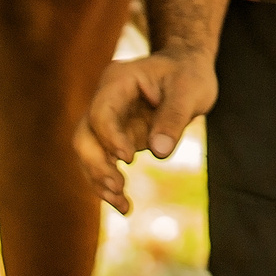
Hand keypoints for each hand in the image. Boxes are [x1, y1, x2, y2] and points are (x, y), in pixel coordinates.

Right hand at [73, 47, 218, 214]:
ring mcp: (107, 120)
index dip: (110, 137)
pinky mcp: (114, 138)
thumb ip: (174, 118)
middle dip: (97, 165)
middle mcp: (105, 100)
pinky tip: (124, 205)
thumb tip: (159, 152)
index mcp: (118, 80)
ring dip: (100, 181)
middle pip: (85, 135)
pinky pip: (103, 163)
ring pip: (89, 154)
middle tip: (119, 186)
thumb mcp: (190, 91)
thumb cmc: (189, 74)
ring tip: (122, 204)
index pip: (102, 113)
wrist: (187, 69)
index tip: (129, 159)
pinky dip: (109, 184)